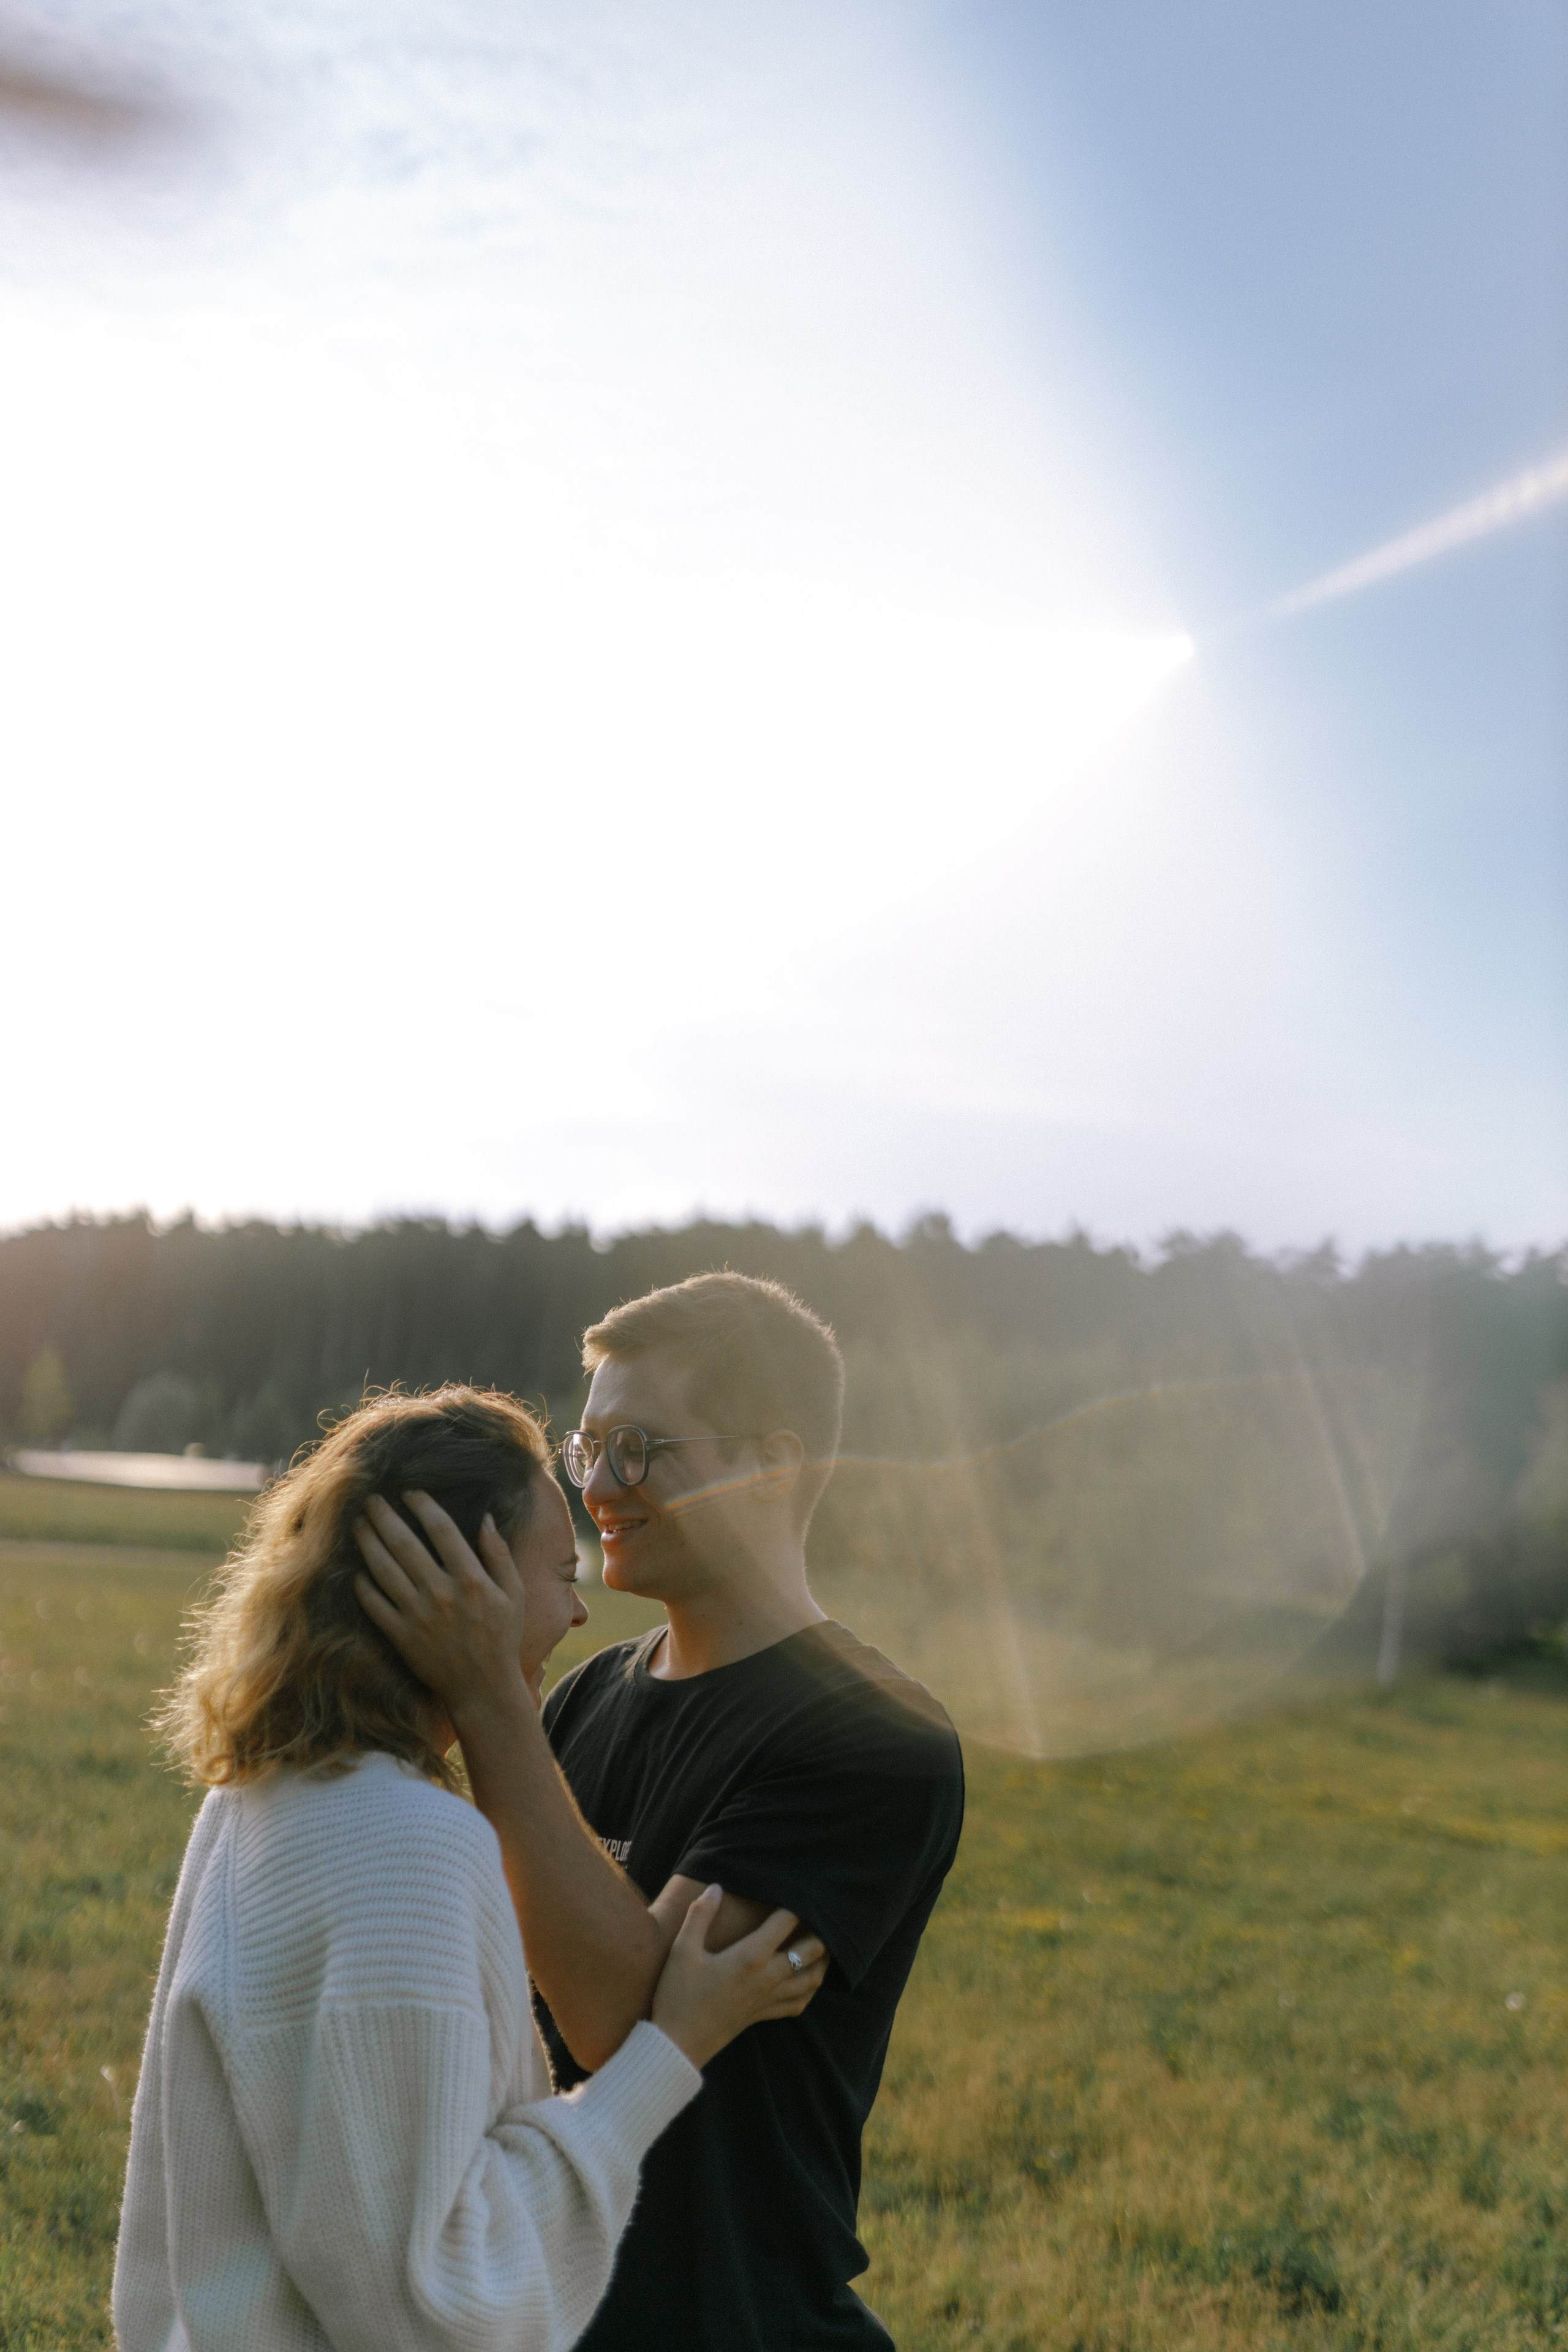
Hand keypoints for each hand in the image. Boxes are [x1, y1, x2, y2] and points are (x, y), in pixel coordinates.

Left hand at [353, 1492, 530, 1723]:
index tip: (409, 1492)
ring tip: (358, 1523)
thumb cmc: (501, 1637)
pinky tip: (358, 1567)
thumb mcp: (514, 1593)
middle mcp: (441, 1593)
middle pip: (404, 1543)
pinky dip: (362, 1583)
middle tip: (370, 1498)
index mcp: (471, 1579)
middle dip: (384, 1516)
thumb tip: (486, 1517)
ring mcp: (417, 1615)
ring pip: (383, 1569)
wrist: (482, 1688)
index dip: (422, 1505)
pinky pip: (374, 1603)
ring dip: (367, 1542)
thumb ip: (499, 1554)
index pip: (441, 1529)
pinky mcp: (401, 1636)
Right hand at [650, 1889, 827, 2070]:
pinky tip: (806, 1978)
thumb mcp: (682, 1950)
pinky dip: (810, 1988)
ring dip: (821, 1959)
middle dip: (818, 1929)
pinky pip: (800, 2002)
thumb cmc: (678, 1994)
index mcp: (750, 1957)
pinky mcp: (765, 2015)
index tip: (798, 1888)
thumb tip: (717, 1887)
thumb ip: (700, 1915)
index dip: (796, 1902)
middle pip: (811, 1949)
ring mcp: (769, 1999)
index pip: (786, 1921)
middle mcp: (768, 1977)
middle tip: (814, 1913)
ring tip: (819, 1942)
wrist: (677, 2044)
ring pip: (812, 1978)